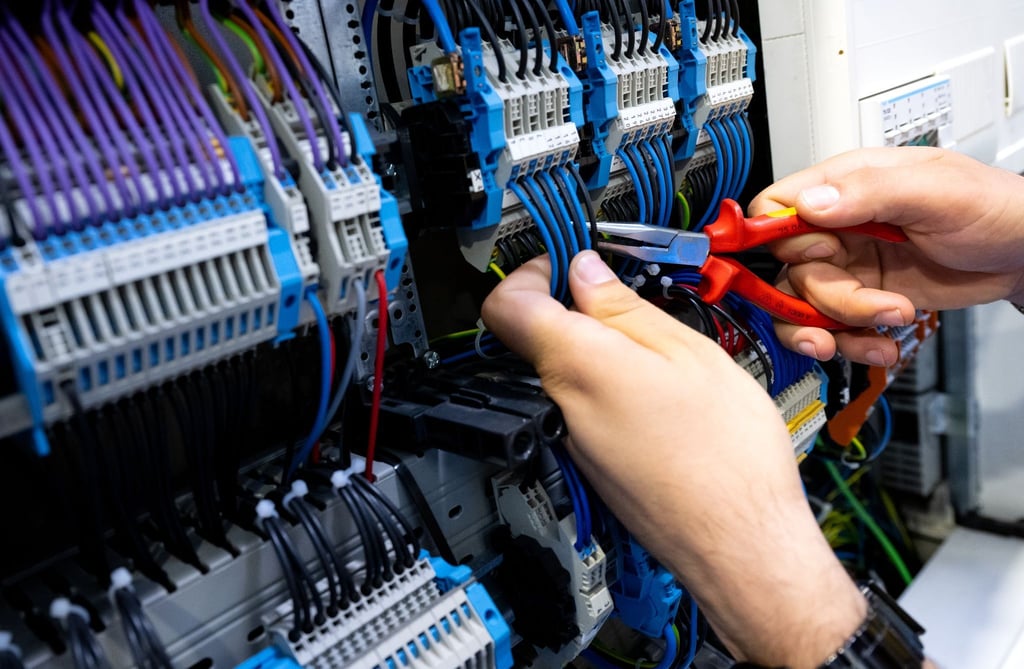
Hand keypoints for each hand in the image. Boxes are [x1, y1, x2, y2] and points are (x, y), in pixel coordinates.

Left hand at [482, 251, 865, 667]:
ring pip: (563, 371)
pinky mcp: (590, 464)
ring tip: (657, 347)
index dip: (529, 271)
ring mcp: (571, 441)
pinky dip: (608, 384)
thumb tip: (585, 274)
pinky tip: (658, 391)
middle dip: (573, 306)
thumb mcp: (689, 354)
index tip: (565, 259)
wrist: (743, 549)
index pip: (507, 304)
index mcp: (578, 366)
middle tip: (626, 296)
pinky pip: (582, 406)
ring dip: (597, 346)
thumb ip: (626, 309)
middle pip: (535, 337)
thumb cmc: (729, 458)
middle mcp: (561, 406)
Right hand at [750, 147, 1023, 364]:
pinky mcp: (862, 299)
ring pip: (804, 307)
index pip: (776, 206)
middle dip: (825, 299)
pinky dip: (852, 344)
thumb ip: (871, 191)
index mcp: (845, 186)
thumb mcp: (935, 190)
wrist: (1023, 255)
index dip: (776, 236)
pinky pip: (831, 329)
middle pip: (791, 270)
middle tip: (870, 304)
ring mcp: (848, 266)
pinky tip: (882, 344)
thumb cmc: (992, 207)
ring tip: (883, 327)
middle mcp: (838, 228)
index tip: (803, 260)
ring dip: (838, 328)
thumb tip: (810, 202)